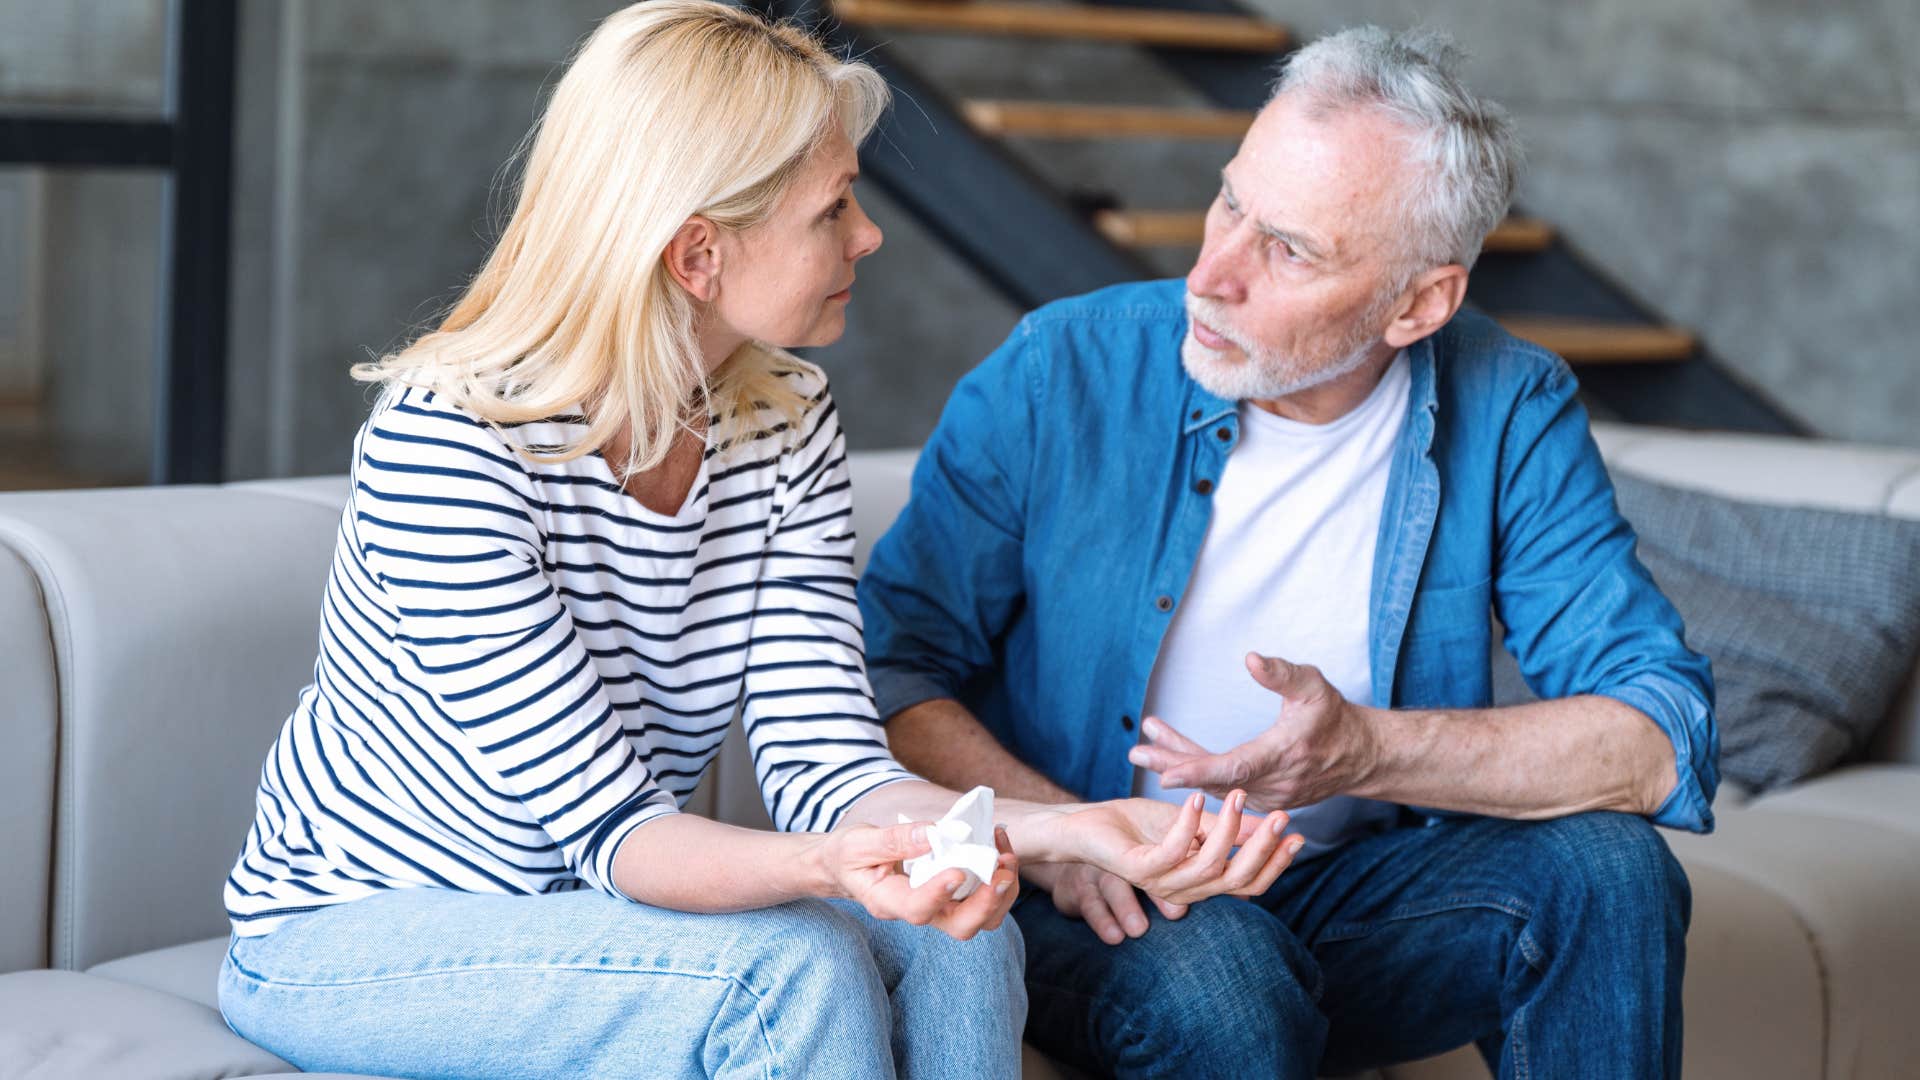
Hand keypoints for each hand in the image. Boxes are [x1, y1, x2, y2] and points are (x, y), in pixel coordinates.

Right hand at [820, 821, 1018, 940]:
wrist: (845, 867)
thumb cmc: (848, 856)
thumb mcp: (859, 843)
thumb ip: (894, 840)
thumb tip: (934, 833)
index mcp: (887, 902)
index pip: (917, 909)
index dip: (939, 894)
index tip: (957, 871)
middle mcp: (918, 911)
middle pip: (959, 926)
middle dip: (986, 902)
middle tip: (1001, 870)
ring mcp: (938, 906)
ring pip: (980, 918)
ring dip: (1001, 891)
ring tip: (1006, 855)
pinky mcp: (951, 895)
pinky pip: (983, 897)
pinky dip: (998, 875)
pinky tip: (997, 844)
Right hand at [1023, 861, 1190, 945]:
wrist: (1064, 858)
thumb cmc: (1113, 866)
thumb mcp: (1139, 865)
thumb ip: (1178, 881)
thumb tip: (1223, 899)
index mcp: (1144, 858)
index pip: (1167, 864)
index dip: (1185, 878)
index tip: (1202, 897)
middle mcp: (1123, 865)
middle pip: (1143, 877)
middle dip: (1161, 897)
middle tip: (1178, 913)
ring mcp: (1098, 875)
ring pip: (1113, 887)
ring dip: (1127, 909)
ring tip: (1138, 930)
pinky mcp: (1076, 889)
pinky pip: (1089, 904)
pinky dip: (1102, 921)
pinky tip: (1114, 937)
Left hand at [1041, 790, 1305, 906]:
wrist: (1087, 826)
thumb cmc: (1136, 825)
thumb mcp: (1190, 822)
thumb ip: (1225, 828)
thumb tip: (1268, 825)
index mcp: (1200, 881)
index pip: (1249, 883)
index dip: (1275, 862)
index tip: (1297, 834)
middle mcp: (1185, 889)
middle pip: (1238, 879)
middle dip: (1263, 847)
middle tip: (1281, 815)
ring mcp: (1161, 883)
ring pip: (1211, 867)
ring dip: (1229, 829)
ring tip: (1238, 795)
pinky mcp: (1139, 869)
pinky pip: (1174, 852)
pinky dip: (1189, 824)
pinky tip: (1199, 798)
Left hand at [1128, 652, 1382, 813]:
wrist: (1359, 755)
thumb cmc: (1332, 715)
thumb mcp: (1312, 685)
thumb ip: (1281, 673)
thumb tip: (1250, 658)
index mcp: (1282, 756)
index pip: (1233, 768)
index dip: (1197, 771)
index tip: (1164, 772)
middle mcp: (1273, 785)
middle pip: (1214, 779)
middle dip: (1173, 764)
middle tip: (1136, 751)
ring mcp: (1267, 798)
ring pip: (1215, 785)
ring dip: (1180, 765)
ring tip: (1145, 746)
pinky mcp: (1262, 800)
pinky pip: (1223, 788)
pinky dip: (1198, 772)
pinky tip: (1174, 755)